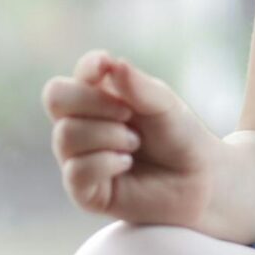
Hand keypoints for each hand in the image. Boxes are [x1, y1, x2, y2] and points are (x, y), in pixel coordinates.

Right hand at [44, 48, 223, 227]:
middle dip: (92, 102)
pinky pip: (76, 170)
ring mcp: (79, 156)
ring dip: (108, 135)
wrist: (198, 180)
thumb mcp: (164, 104)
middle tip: (128, 114)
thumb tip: (112, 64)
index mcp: (99, 95)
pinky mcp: (83, 190)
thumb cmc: (179, 137)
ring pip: (65, 134)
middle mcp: (82, 123)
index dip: (88, 67)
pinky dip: (105, 163)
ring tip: (134, 144)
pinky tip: (126, 164)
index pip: (77, 73)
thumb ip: (138, 86)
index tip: (105, 67)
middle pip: (56, 97)